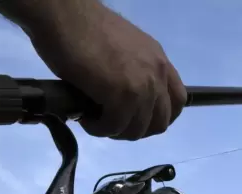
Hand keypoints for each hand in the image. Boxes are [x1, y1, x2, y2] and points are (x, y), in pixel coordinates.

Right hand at [25, 0, 186, 139]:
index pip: (178, 100)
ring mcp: (141, 85)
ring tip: (95, 120)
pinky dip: (98, 129)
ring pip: (137, 129)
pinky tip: (86, 119)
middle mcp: (156, 73)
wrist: (64, 14)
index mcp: (158, 60)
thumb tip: (123, 99)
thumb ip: (132, 72)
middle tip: (112, 123)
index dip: (159, 118)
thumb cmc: (84, 28)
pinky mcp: (120, 95)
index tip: (139, 121)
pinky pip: (114, 127)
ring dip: (115, 131)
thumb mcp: (123, 50)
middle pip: (160, 122)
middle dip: (136, 130)